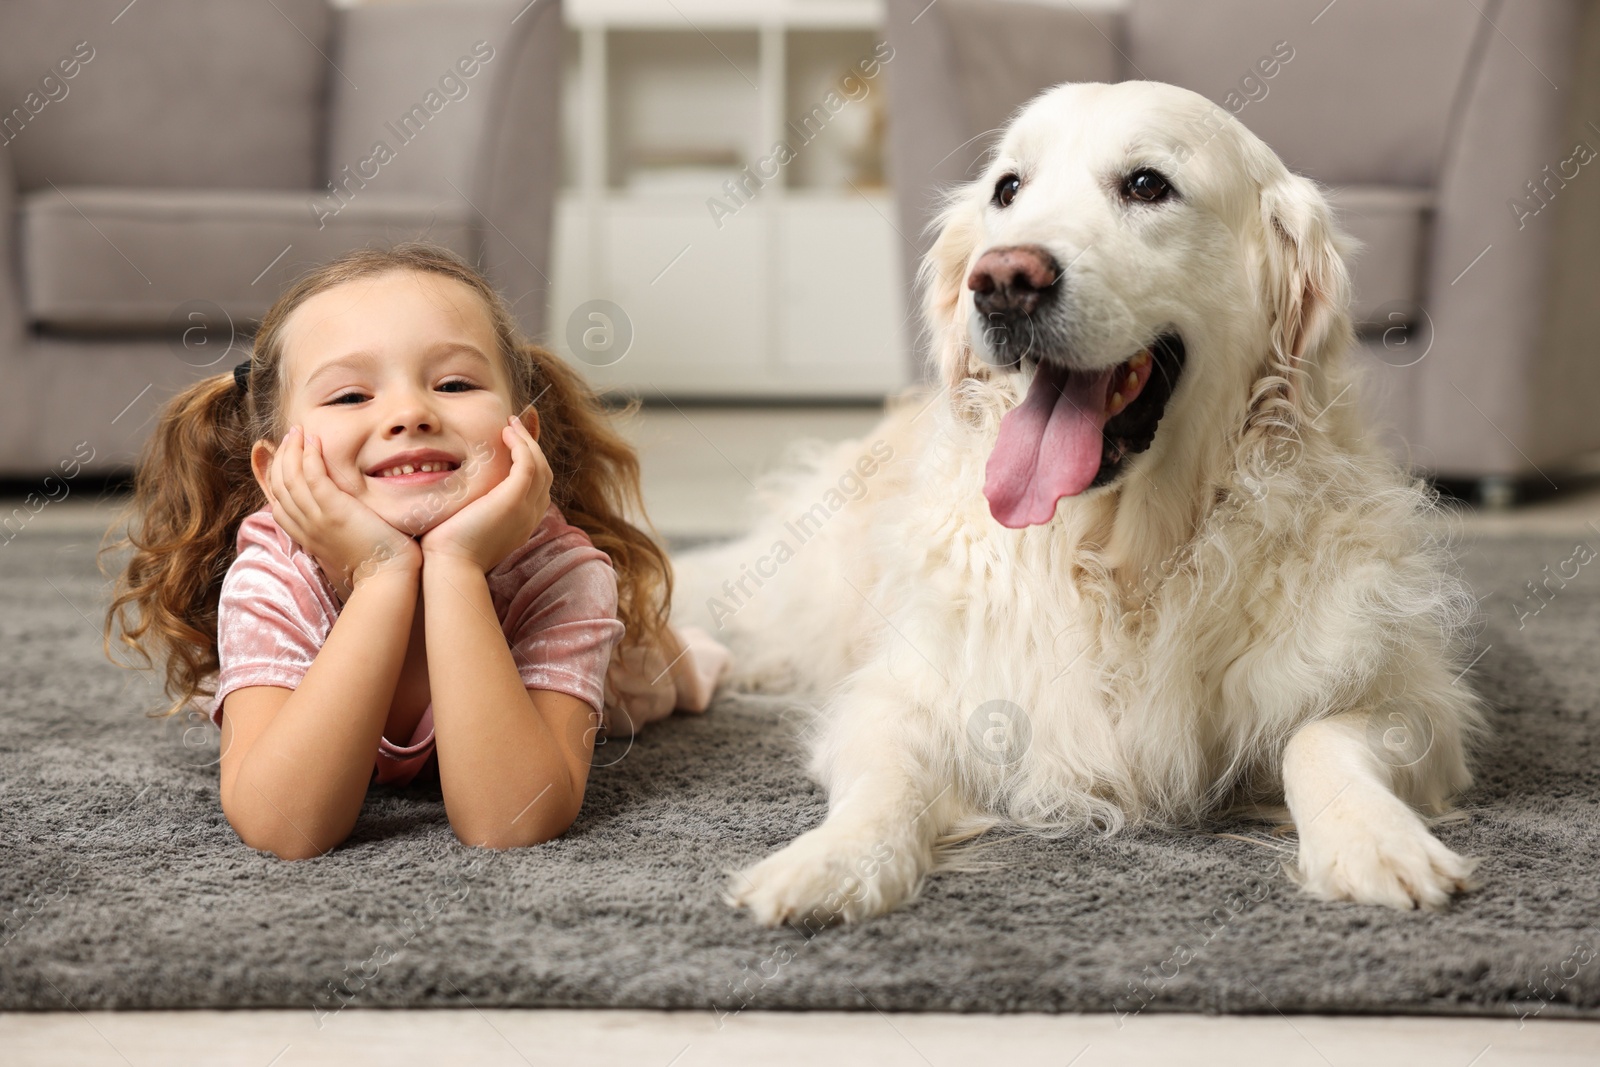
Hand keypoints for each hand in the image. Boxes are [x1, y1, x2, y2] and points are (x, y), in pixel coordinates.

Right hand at [264, 426, 420, 599]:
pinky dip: (310, 457)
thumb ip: (334, 526)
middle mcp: (306, 527)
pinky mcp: (335, 512)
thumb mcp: (345, 542)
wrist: (388, 577)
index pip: (278, 501)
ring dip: (292, 451)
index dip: (277, 475)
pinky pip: (313, 478)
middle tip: (290, 436)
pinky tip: (315, 441)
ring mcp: (317, 520)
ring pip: (290, 478)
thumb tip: (336, 511)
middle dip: (281, 457)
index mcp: (306, 535)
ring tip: (298, 432)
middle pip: (279, 486)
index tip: (286, 455)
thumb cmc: (375, 562)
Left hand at [420, 416, 551, 572]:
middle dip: (532, 446)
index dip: (529, 459)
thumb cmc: (449, 548)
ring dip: (527, 440)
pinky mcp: (515, 499)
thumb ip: (475, 506)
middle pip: (544, 472)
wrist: (450, 564)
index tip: (513, 441)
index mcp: (522, 521)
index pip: (536, 485)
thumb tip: (464, 491)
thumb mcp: (469, 523)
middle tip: (515, 426)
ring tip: (510, 424)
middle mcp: (531, 515)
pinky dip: (521, 444)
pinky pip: (528, 463)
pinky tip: (505, 432)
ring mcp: (526, 508)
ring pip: (540, 464)